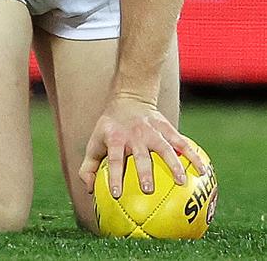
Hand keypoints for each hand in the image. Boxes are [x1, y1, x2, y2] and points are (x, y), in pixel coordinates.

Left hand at [79, 95, 207, 197]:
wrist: (129, 97)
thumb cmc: (110, 127)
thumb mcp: (95, 141)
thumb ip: (89, 166)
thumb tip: (88, 190)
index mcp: (115, 138)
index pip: (114, 159)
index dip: (114, 175)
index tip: (116, 194)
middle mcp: (134, 134)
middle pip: (140, 154)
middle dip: (144, 172)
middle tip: (148, 190)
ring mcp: (151, 130)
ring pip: (164, 147)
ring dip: (173, 164)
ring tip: (182, 182)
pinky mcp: (166, 127)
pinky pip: (181, 141)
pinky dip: (192, 154)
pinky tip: (203, 170)